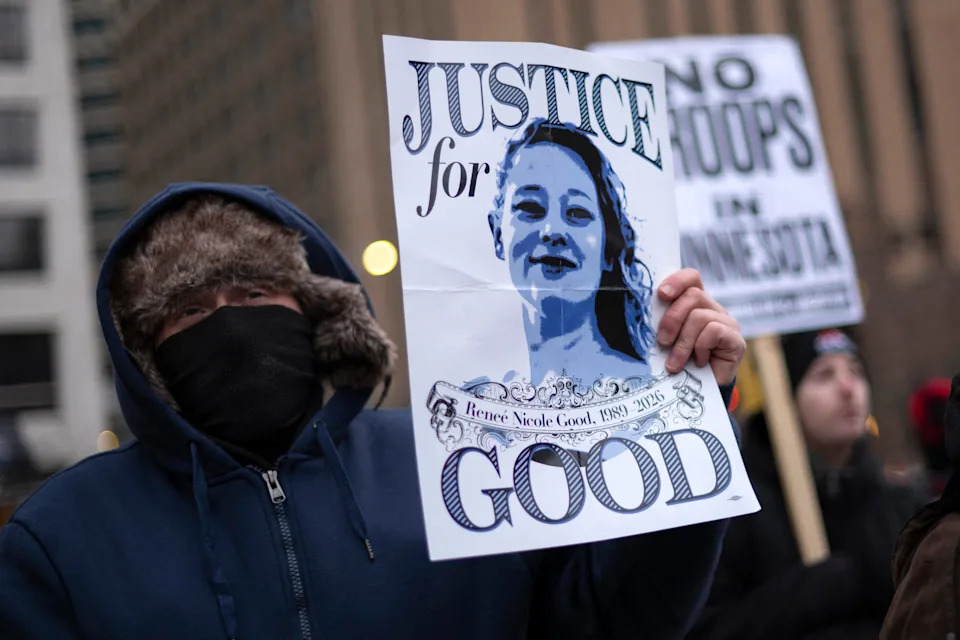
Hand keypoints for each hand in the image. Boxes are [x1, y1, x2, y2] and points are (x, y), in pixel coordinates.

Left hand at [656, 268, 744, 385]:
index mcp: (695, 304)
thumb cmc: (679, 362)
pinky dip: (700, 348)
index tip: (661, 294)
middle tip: (662, 341)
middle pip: (693, 296)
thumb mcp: (667, 339)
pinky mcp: (736, 340)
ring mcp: (727, 323)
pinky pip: (714, 331)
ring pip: (700, 317)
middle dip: (672, 319)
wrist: (699, 392)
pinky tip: (698, 361)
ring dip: (682, 343)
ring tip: (674, 363)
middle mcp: (713, 309)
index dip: (677, 281)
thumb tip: (641, 313)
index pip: (691, 278)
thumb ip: (661, 323)